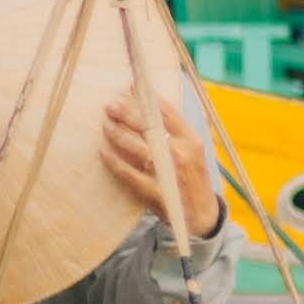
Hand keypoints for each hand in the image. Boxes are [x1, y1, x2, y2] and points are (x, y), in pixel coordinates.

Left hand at [99, 95, 222, 241]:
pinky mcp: (154, 191)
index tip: (131, 89)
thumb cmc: (192, 177)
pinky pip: (128, 172)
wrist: (199, 215)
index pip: (168, 113)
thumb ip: (175, 130)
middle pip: (149, 128)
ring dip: (117, 134)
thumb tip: (150, 104)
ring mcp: (167, 173)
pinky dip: (114, 161)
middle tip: (111, 106)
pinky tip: (103, 152)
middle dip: (127, 114)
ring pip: (136, 148)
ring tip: (106, 125)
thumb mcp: (192, 150)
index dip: (148, 99)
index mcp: (192, 140)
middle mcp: (181, 154)